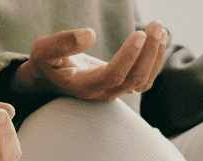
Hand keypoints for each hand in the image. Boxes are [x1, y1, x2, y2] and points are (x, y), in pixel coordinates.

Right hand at [13, 21, 168, 102]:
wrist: (48, 79)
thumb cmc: (45, 64)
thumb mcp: (43, 51)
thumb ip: (61, 43)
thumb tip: (90, 35)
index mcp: (84, 86)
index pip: (113, 74)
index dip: (129, 56)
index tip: (139, 34)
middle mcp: (102, 92)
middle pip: (134, 79)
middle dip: (149, 52)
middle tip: (156, 25)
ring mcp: (113, 91)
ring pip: (143, 80)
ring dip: (155, 55)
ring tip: (159, 28)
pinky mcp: (120, 85)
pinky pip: (144, 79)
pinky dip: (154, 60)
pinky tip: (158, 39)